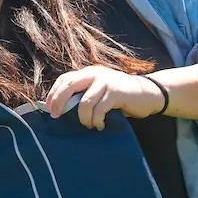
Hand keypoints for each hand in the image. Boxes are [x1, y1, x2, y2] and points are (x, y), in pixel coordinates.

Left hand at [45, 66, 165, 129]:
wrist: (150, 93)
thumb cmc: (121, 95)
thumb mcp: (100, 90)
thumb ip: (85, 94)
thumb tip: (63, 108)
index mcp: (88, 72)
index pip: (64, 79)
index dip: (54, 93)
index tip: (48, 107)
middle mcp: (95, 74)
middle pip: (69, 86)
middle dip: (59, 102)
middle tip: (56, 116)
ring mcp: (106, 82)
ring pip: (84, 102)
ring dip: (83, 117)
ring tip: (88, 125)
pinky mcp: (116, 93)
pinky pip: (99, 109)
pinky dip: (97, 120)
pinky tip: (100, 125)